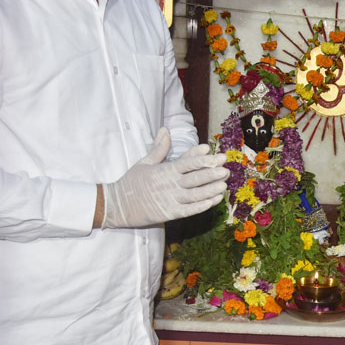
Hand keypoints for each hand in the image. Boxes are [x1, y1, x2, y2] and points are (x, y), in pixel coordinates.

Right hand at [102, 128, 227, 227]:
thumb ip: (159, 148)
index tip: (212, 151)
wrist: (118, 206)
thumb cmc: (131, 182)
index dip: (200, 157)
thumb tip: (165, 130)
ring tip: (224, 184)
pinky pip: (189, 210)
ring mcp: (170, 200)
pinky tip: (214, 201)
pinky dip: (202, 206)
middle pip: (194, 178)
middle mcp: (170, 184)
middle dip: (211, 173)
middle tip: (226, 168)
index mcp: (164, 170)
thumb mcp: (144, 162)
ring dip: (211, 189)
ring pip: (195, 194)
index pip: (186, 162)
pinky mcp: (170, 214)